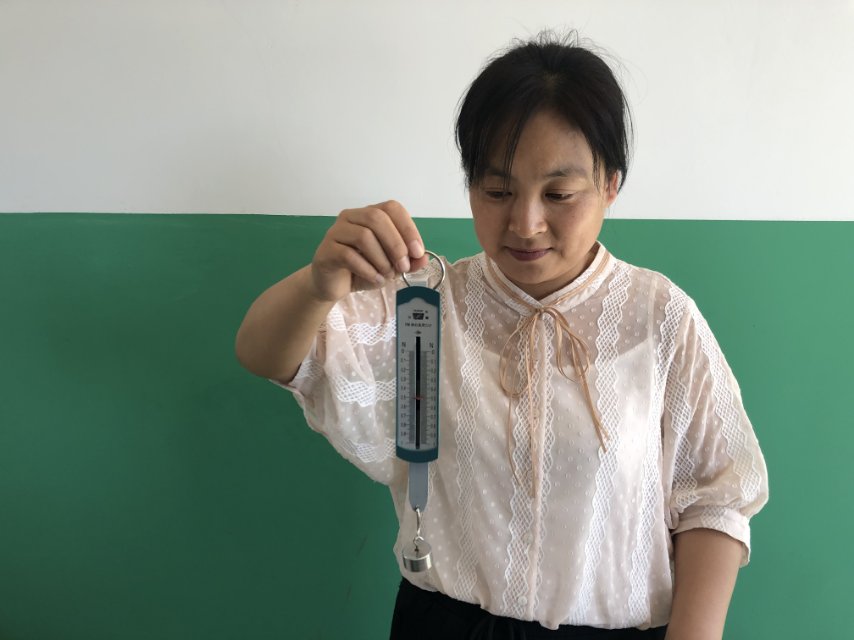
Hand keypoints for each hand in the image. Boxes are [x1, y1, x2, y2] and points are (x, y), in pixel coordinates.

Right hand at [309, 200, 427, 301]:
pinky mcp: (326, 250)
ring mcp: (336, 231)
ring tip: (387, 274)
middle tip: (403, 266)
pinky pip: (348, 255)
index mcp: (369, 214)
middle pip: (376, 218)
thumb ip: (408, 261)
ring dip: (381, 259)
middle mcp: (351, 217)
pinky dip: (367, 269)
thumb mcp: (391, 267)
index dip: (408, 228)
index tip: (417, 252)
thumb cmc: (362, 270)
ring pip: (363, 235)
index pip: (392, 208)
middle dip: (396, 244)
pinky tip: (375, 279)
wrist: (333, 285)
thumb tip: (423, 258)